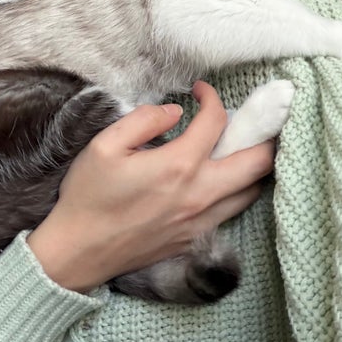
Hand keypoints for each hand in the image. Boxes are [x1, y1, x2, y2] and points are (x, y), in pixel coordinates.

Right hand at [26, 81, 274, 292]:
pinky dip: (237, 189)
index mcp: (177, 166)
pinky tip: (219, 177)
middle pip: (258, 162)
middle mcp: (199, 194)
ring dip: (254, 164)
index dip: (212, 97)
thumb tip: (174, 113)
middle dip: (263, 133)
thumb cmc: (89, 196)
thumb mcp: (104, 145)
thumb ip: (144, 120)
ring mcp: (201, 220)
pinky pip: (232, 210)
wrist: (79, 251)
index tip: (200, 90)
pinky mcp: (196, 237)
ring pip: (252, 190)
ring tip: (240, 145)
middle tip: (248, 118)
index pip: (215, 122)